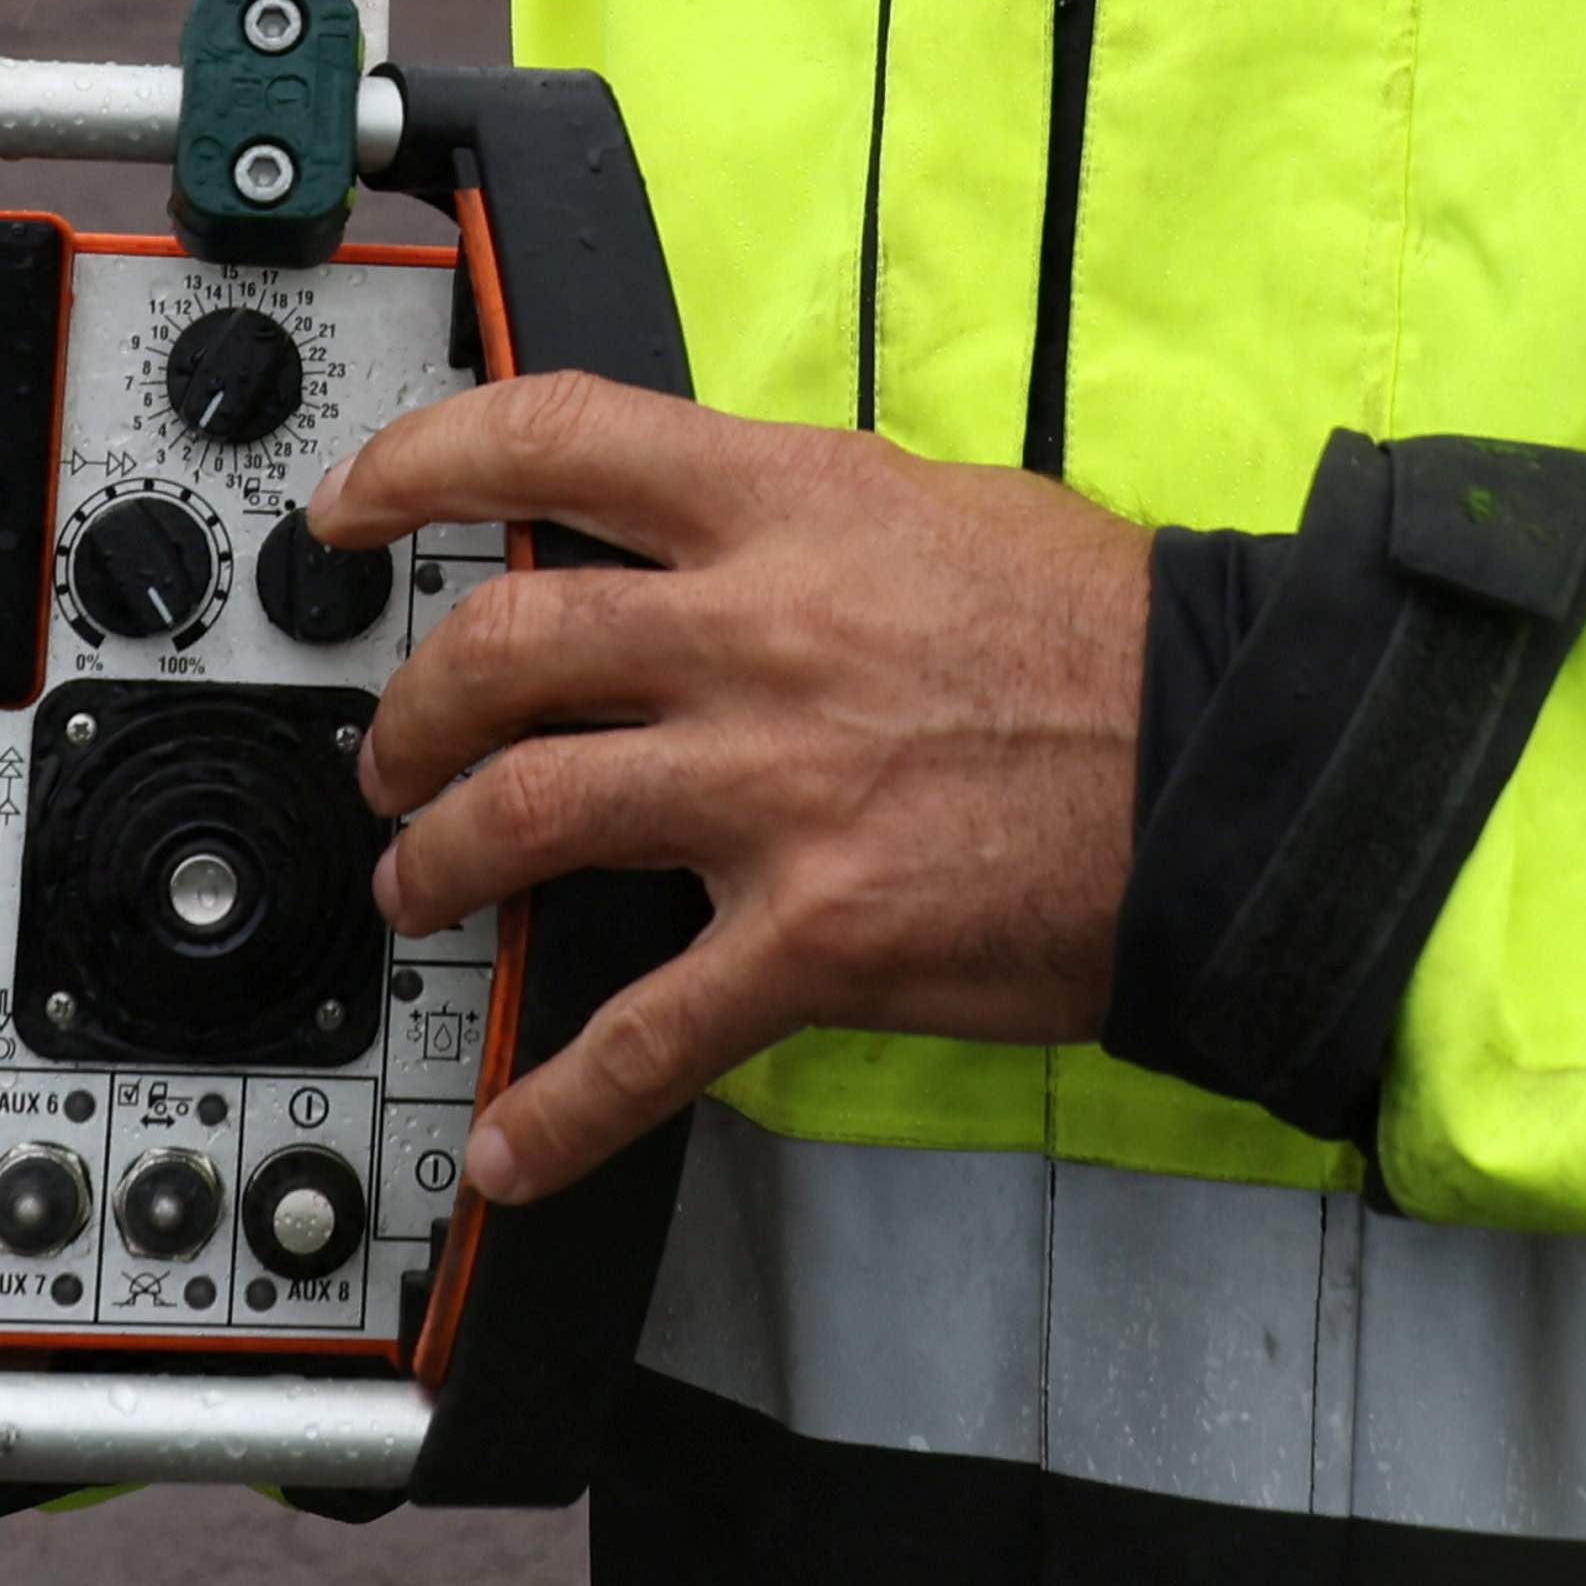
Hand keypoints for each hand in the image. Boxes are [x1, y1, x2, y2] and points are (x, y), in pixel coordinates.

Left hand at [308, 371, 1143, 1209]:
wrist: (1227, 766)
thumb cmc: (1106, 638)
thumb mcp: (933, 506)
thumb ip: (790, 522)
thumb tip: (685, 545)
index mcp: (785, 506)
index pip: (554, 439)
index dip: (421, 461)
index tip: (358, 502)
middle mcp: (757, 635)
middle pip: (501, 650)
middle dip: (409, 714)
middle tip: (391, 756)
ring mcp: (776, 790)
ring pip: (528, 815)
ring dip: (438, 865)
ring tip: (422, 892)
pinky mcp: (816, 937)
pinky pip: (646, 1034)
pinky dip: (561, 1104)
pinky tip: (516, 1146)